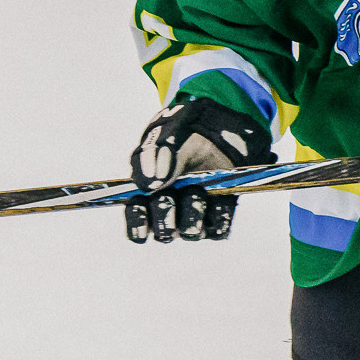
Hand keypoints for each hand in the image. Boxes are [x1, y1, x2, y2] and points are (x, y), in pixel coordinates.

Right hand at [125, 97, 273, 244]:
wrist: (222, 127)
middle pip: (162, 232)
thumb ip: (153, 154)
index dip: (137, 222)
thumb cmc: (187, 131)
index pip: (137, 225)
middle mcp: (170, 213)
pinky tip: (219, 194)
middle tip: (170, 194)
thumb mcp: (167, 133)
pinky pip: (218, 228)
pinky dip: (219, 211)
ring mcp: (195, 218)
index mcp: (147, 196)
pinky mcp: (219, 219)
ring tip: (198, 187)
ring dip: (193, 209)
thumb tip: (149, 184)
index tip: (141, 206)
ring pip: (189, 232)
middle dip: (165, 213)